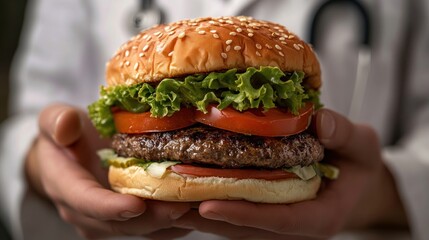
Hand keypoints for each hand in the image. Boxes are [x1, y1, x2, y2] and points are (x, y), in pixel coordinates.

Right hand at [25, 104, 191, 238]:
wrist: (70, 158)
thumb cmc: (66, 136)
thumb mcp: (54, 120)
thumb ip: (56, 121)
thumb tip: (66, 125)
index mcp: (65, 185)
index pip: (84, 201)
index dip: (108, 207)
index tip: (135, 205)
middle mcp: (85, 211)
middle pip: (119, 223)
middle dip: (151, 218)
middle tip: (181, 206)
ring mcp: (107, 220)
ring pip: (140, 228)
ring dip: (168, 222)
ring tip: (196, 207)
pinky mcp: (127, 221)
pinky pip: (152, 227)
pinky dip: (175, 221)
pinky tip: (197, 208)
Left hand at [173, 109, 407, 238]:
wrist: (354, 181)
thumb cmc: (358, 164)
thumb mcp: (362, 145)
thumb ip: (346, 135)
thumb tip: (321, 123)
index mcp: (319, 217)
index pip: (278, 221)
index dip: (244, 215)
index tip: (209, 205)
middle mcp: (292, 226)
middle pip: (244, 227)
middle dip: (207, 216)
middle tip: (171, 200)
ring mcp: (275, 222)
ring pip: (232, 224)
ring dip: (199, 212)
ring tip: (166, 195)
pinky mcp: (263, 213)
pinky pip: (233, 211)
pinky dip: (209, 200)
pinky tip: (184, 185)